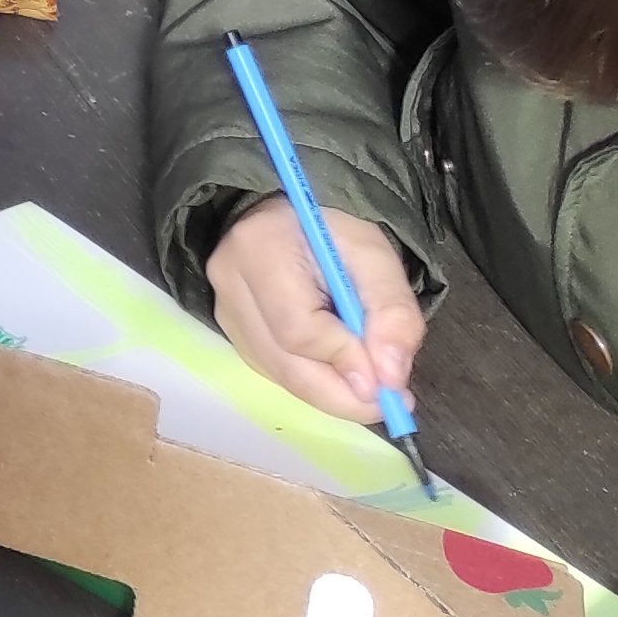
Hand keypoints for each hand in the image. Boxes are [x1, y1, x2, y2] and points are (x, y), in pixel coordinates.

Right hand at [205, 192, 427, 430]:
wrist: (290, 214)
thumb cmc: (334, 228)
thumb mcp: (376, 255)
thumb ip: (393, 312)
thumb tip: (390, 377)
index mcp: (259, 248)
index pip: (297, 327)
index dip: (345, 360)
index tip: (392, 382)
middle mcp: (229, 283)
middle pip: (285, 364)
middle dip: (344, 395)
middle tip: (391, 402)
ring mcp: (225, 311)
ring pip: (281, 376)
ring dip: (332, 392)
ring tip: (373, 384)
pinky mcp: (231, 332)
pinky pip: (276, 373)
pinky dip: (314, 381)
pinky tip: (340, 368)